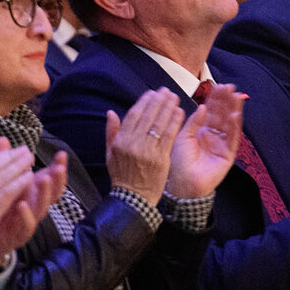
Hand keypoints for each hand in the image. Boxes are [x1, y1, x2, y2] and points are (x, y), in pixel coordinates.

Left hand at [0, 139, 66, 268]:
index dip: (58, 167)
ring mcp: (28, 220)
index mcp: (31, 190)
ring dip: (44, 193)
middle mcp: (33, 204)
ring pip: (42, 207)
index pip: (50, 176)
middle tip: (57, 167)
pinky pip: (26, 225)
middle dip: (57, 179)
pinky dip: (25, 215)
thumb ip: (0, 161)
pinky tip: (22, 204)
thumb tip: (3, 139)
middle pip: (52, 191)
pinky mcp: (18, 234)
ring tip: (43, 180)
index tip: (61, 154)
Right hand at [105, 89, 183, 205]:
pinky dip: (175, 122)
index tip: (152, 93)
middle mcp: (134, 143)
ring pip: (160, 123)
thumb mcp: (110, 154)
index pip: (134, 115)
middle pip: (148, 116)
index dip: (144, 102)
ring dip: (169, 107)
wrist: (133, 198)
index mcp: (121, 141)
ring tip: (174, 97)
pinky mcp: (161, 157)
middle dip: (159, 101)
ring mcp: (148, 150)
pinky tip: (180, 112)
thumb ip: (111, 131)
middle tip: (166, 91)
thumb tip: (110, 112)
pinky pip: (170, 135)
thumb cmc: (121, 175)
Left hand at [166, 84, 244, 198]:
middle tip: (229, 87)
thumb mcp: (182, 137)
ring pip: (229, 124)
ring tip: (236, 96)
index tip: (218, 86)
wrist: (181, 184)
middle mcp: (213, 136)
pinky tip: (235, 114)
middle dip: (225, 101)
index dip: (214, 99)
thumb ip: (193, 122)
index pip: (210, 112)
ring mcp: (221, 145)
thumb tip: (202, 106)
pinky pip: (232, 139)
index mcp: (201, 131)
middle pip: (221, 115)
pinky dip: (234, 127)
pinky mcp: (227, 155)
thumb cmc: (178, 162)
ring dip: (233, 109)